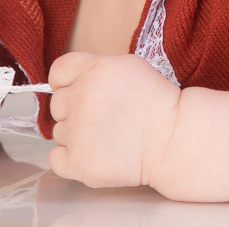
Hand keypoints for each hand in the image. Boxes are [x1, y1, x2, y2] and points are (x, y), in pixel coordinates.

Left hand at [47, 52, 180, 187]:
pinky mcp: (79, 162)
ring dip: (77, 135)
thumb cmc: (154, 102)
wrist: (172, 138)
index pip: (57, 73)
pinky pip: (55, 158)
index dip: (68, 83)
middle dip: (76, 110)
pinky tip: (95, 153)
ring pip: (59, 132)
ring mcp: (78, 132)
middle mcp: (81, 98)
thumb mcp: (127, 66)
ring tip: (107, 136)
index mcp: (93, 70)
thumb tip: (66, 84)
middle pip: (57, 104)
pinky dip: (71, 158)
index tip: (82, 91)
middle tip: (104, 116)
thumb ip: (93, 69)